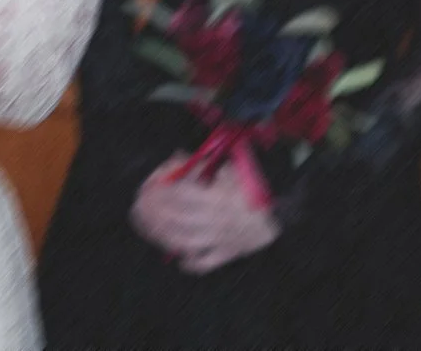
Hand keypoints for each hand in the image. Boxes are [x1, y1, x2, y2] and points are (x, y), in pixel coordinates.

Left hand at [128, 153, 280, 274]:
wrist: (280, 217)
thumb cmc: (253, 191)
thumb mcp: (233, 171)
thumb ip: (206, 165)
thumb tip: (178, 157)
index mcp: (218, 198)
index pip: (183, 195)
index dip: (163, 190)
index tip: (150, 186)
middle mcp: (217, 221)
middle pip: (178, 219)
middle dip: (155, 213)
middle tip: (140, 206)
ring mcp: (220, 240)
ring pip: (185, 241)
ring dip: (163, 235)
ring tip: (147, 227)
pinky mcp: (226, 254)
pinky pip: (204, 263)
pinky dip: (190, 263)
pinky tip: (177, 258)